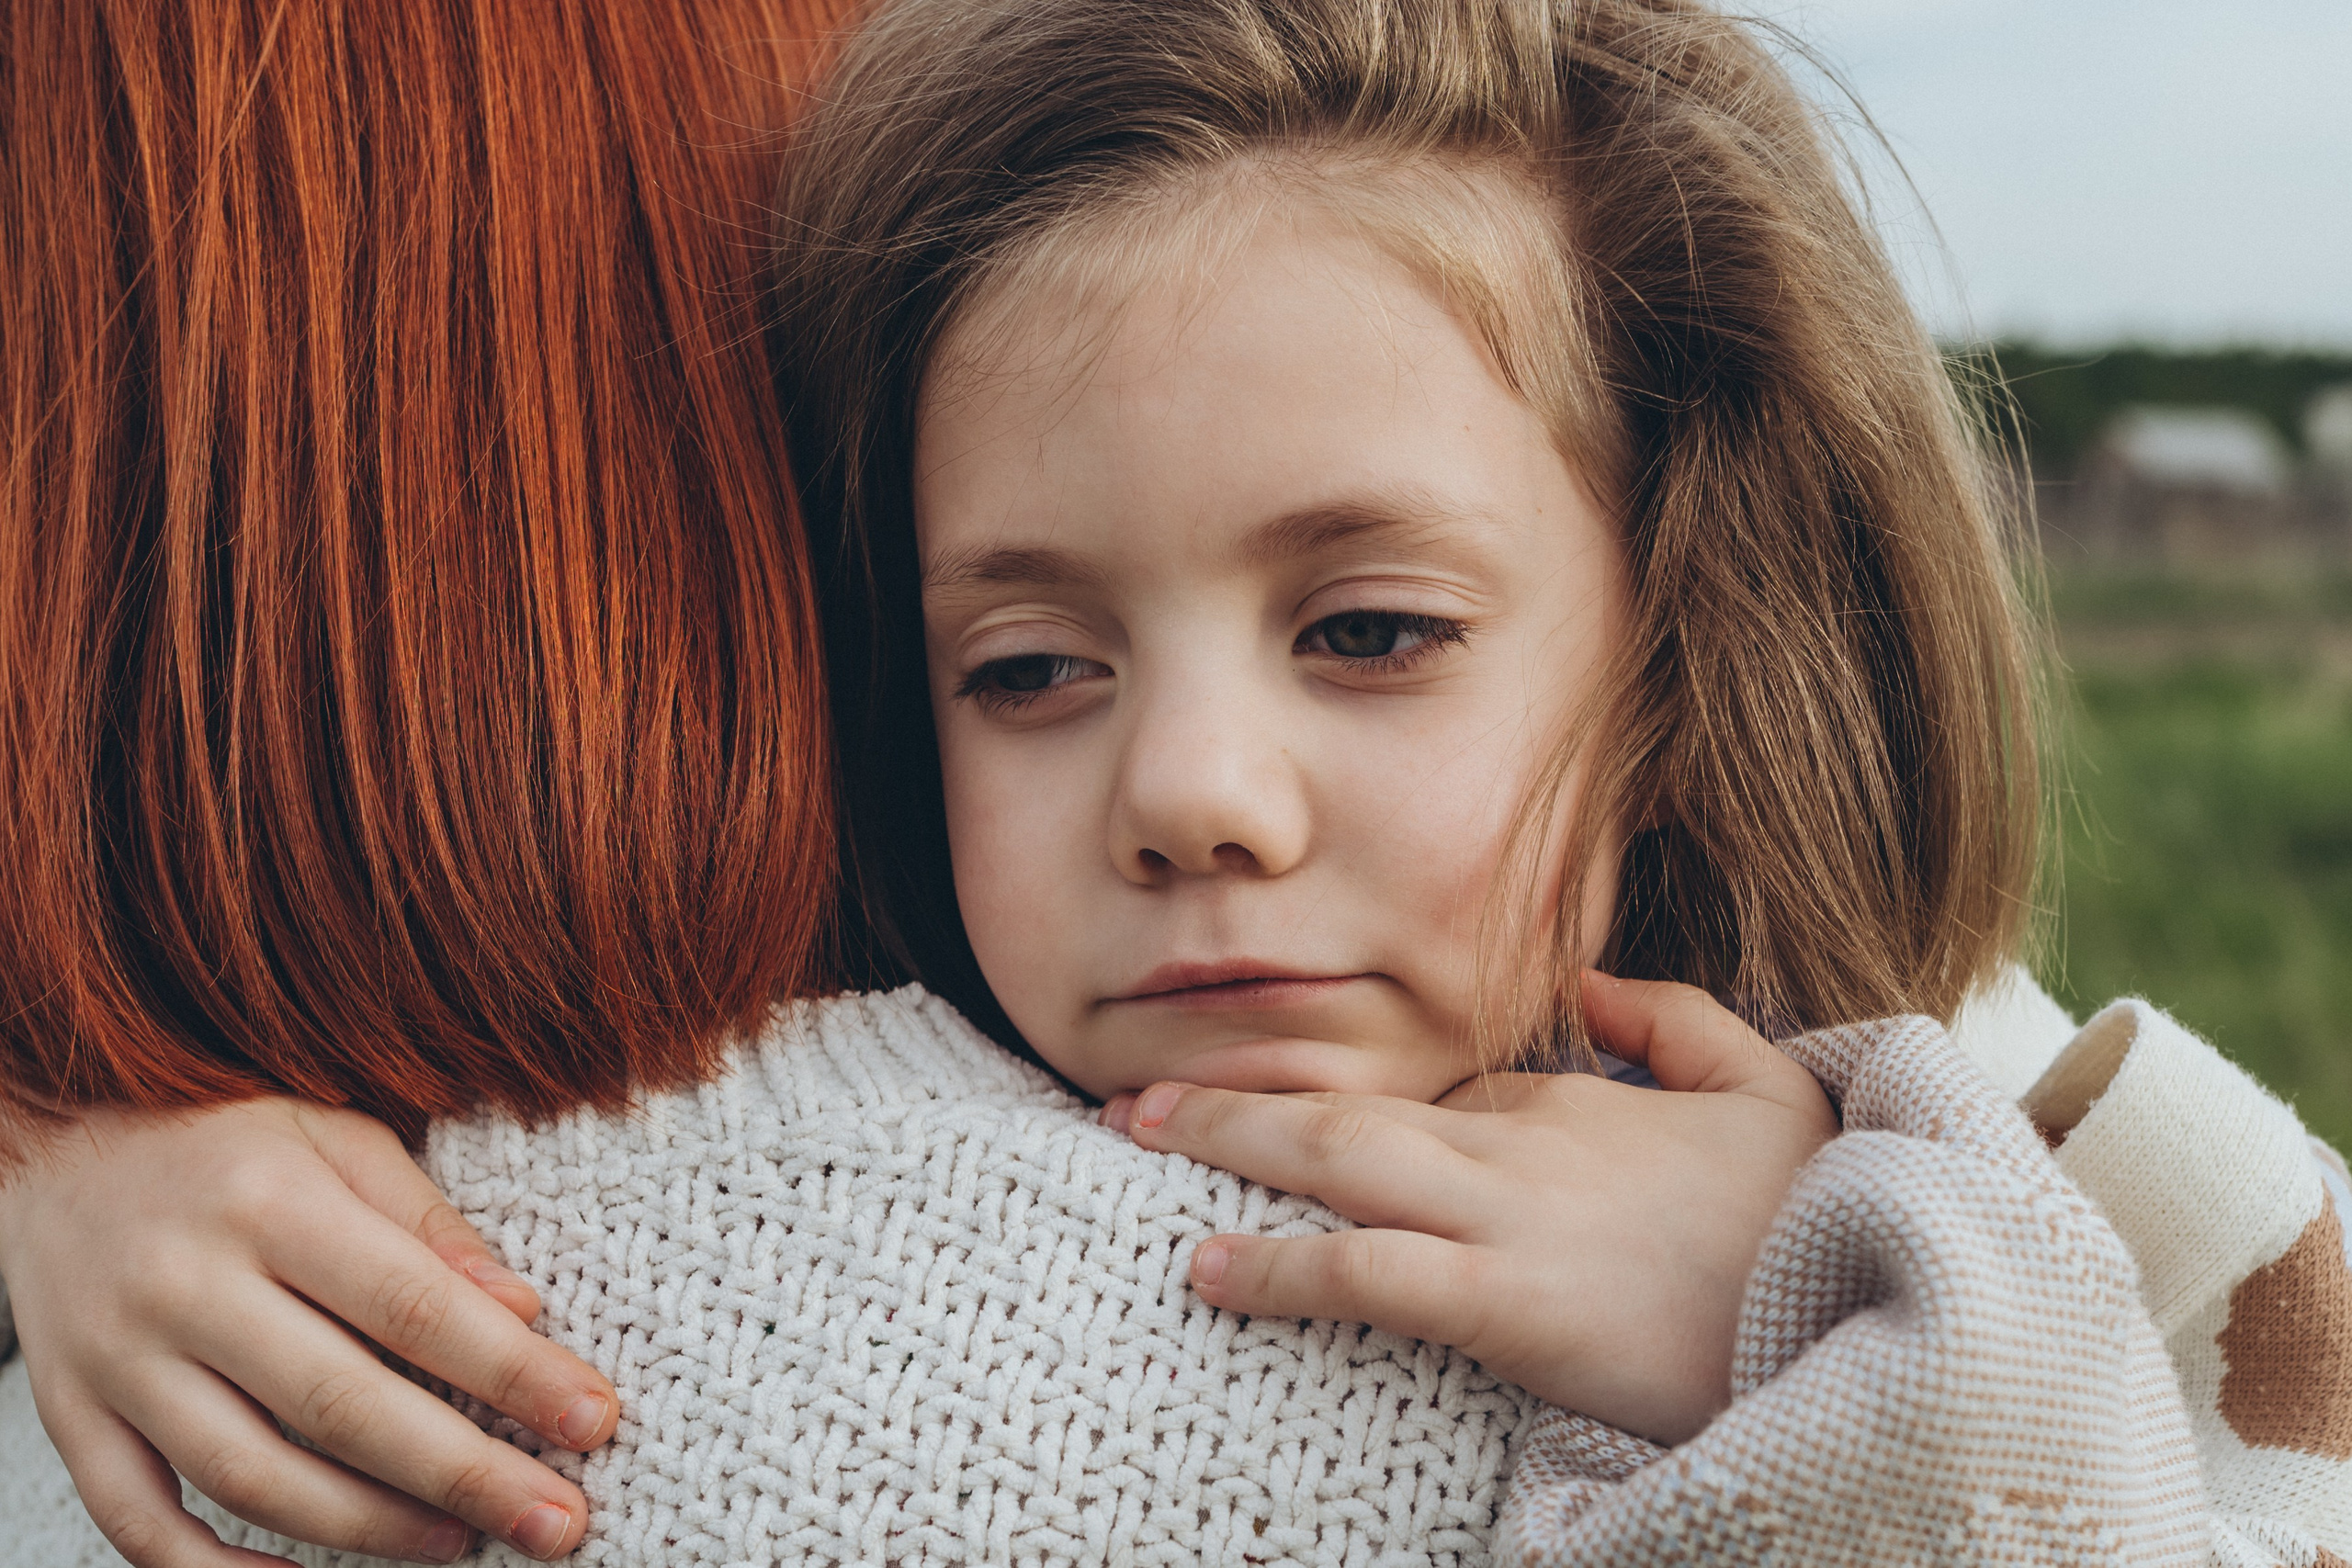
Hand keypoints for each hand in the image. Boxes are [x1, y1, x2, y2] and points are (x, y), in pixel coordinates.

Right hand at [0, 1098, 619, 1564]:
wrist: (49, 1141)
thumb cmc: (227, 1139)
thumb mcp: (334, 1136)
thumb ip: (426, 1220)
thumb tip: (521, 1308)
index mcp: (269, 1201)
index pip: (413, 1304)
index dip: (511, 1372)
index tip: (594, 1421)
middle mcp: (187, 1285)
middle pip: (341, 1405)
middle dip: (463, 1474)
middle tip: (558, 1519)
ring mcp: (119, 1360)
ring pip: (250, 1475)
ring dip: (367, 1526)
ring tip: (462, 1542)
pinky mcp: (71, 1414)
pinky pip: (139, 1520)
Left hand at [1098, 972, 1837, 1443]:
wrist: (1878, 1315)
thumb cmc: (1820, 1211)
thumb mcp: (1770, 1082)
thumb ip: (1674, 1017)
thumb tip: (1586, 982)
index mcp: (1567, 1103)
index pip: (1436, 1097)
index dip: (1362, 1121)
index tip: (1287, 1132)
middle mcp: (1517, 1146)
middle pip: (1346, 1107)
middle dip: (1231, 1101)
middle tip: (1134, 1101)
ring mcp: (1506, 1219)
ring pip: (1337, 1165)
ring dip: (1225, 1150)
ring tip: (1134, 1143)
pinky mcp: (1507, 1303)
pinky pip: (1369, 1274)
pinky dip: (1278, 1262)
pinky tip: (1205, 1265)